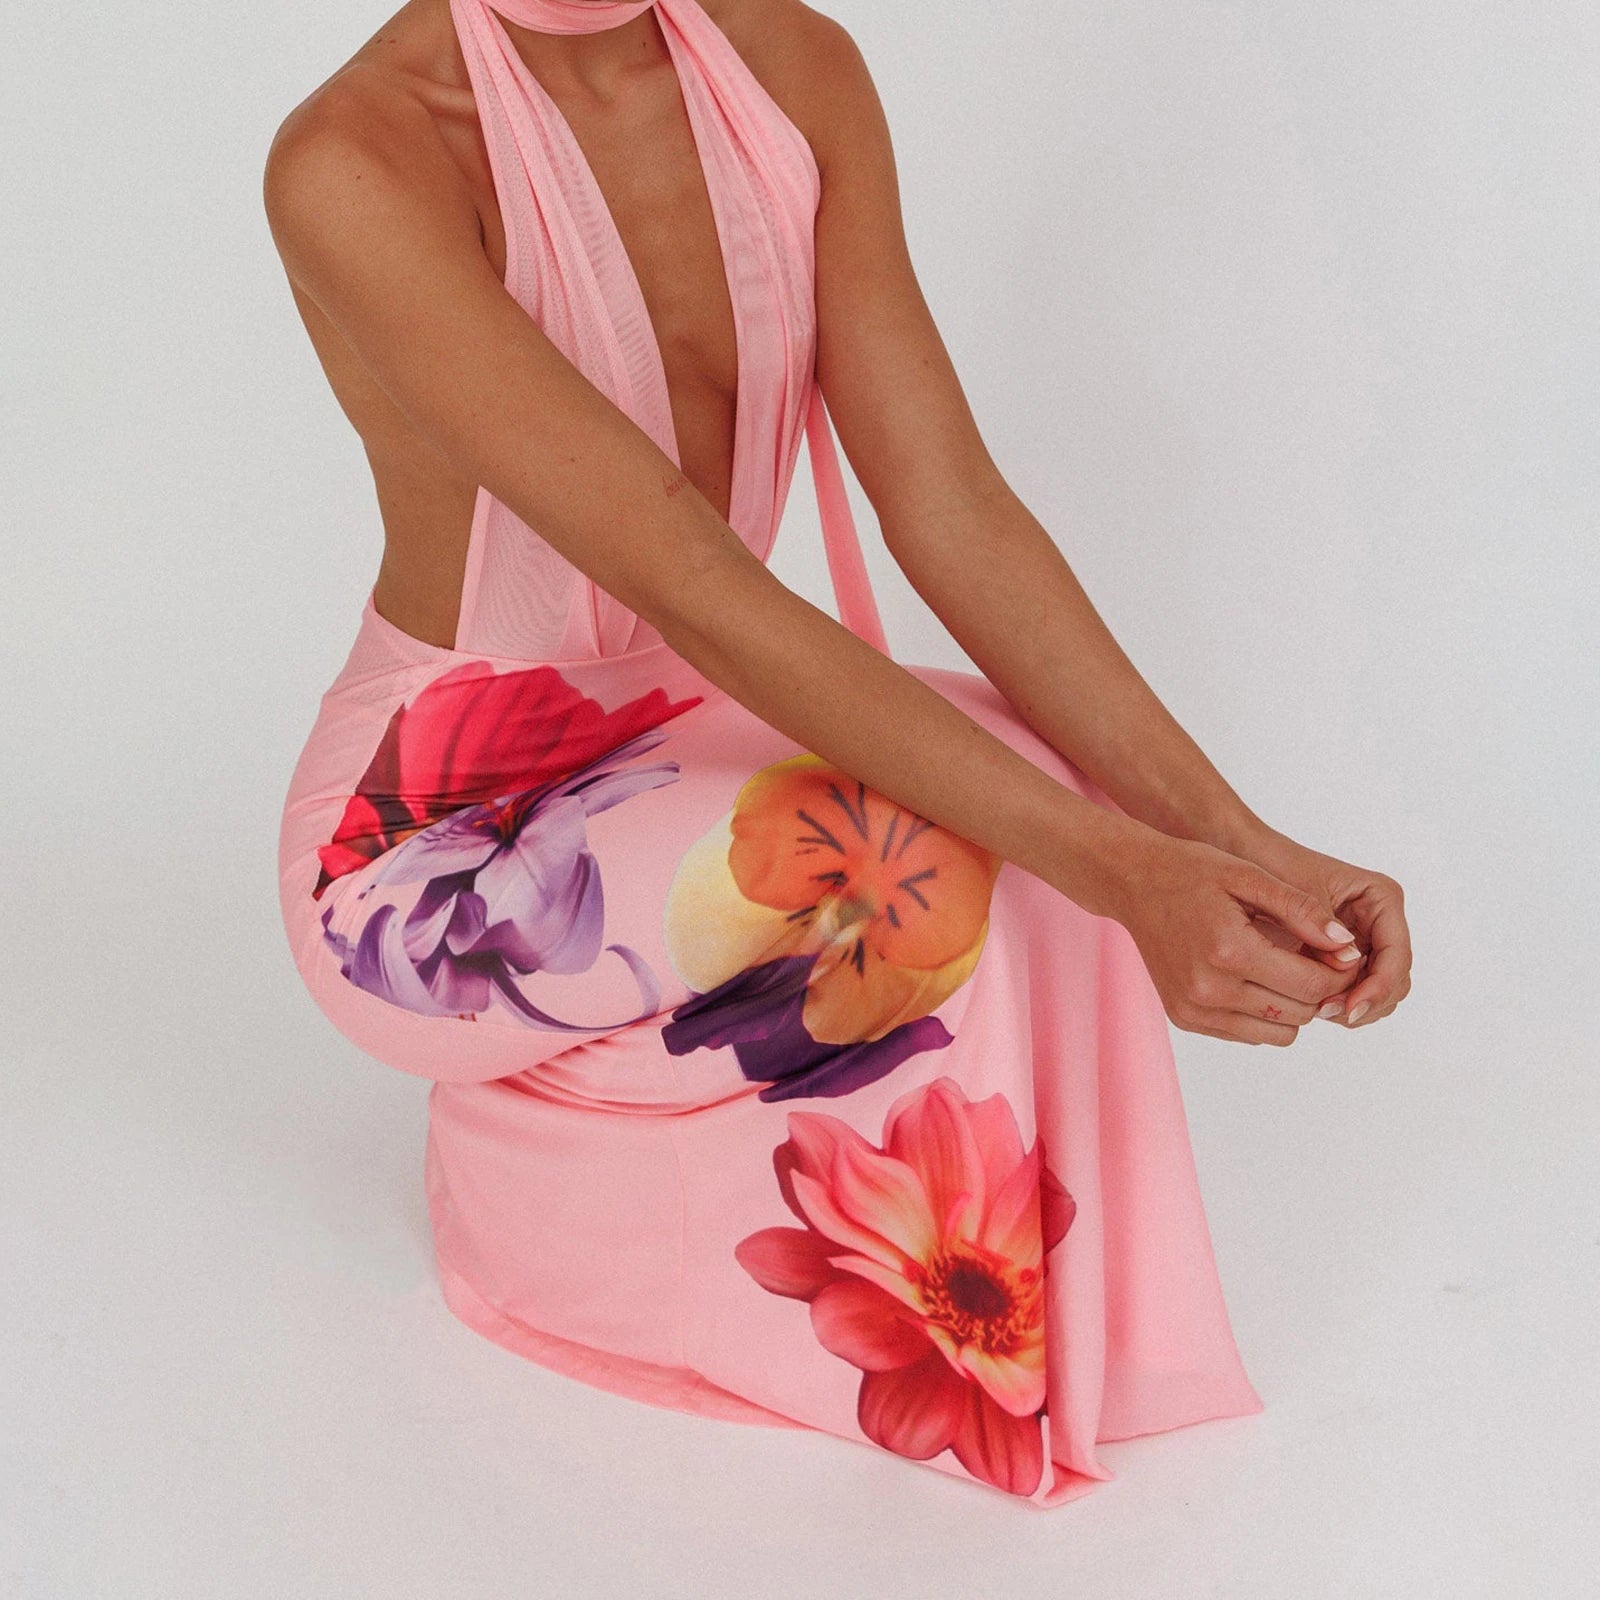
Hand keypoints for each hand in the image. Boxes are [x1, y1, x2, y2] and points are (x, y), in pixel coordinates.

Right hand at [1106, 832, 1366, 1045]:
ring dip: (1292, 1005)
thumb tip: (1347, 946)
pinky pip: (1248, 1034)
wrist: (1132, 884)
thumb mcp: (1249, 877)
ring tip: (1286, 969)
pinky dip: (1262, 1012)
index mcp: (1229, 951)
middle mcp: (1208, 989)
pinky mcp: (1185, 1019)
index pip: (1311, 984)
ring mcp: (1193, 1009)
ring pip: (1278, 1033)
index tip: (1344, 951)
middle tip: (1318, 958)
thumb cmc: (1191, 872)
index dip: (1340, 971)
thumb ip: (1301, 911)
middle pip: (1299, 1013)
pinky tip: (1255, 978)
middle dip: (1320, 988)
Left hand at [1224, 825, 1412, 1028]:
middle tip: (1325, 1011)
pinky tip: (1312, 1005)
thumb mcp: (1299, 894)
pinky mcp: (1345, 957)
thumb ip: (1323, 926)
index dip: (1378, 987)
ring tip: (1316, 1009)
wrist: (1250, 862)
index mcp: (1382, 899)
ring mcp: (1365, 942)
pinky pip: (1355, 991)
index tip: (1350, 1008)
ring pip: (1378, 992)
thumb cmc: (1275, 868)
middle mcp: (1381, 922)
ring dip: (1353, 1007)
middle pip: (1394, 980)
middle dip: (1367, 1001)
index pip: (1396, 955)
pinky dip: (1340, 1003)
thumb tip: (1348, 962)